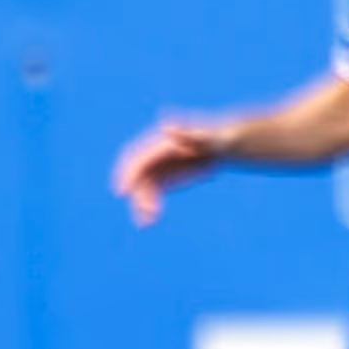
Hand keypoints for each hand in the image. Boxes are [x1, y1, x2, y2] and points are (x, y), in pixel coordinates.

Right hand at [111, 117, 231, 219]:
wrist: (226, 146)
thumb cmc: (220, 139)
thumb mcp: (208, 137)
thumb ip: (189, 133)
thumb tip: (165, 125)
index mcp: (162, 143)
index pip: (139, 160)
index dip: (128, 175)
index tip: (122, 192)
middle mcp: (155, 156)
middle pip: (138, 177)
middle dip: (138, 194)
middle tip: (147, 211)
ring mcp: (159, 168)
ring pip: (143, 188)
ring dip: (141, 205)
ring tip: (147, 223)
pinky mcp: (164, 179)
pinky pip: (151, 194)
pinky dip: (148, 207)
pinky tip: (149, 221)